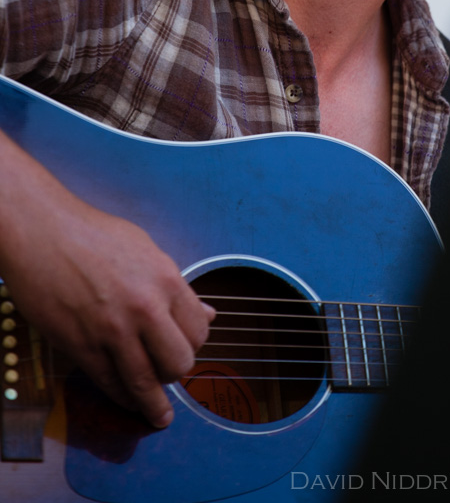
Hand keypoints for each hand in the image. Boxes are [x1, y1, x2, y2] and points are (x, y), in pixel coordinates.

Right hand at [0, 130, 214, 427]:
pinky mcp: (81, 346)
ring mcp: (113, 330)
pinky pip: (110, 384)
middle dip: (176, 373)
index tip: (185, 347)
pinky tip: (127, 401)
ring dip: (153, 405)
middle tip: (168, 372)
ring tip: (159, 416)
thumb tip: (207, 312)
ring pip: (145, 383)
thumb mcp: (146, 250)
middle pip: (179, 363)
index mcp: (166, 280)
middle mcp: (145, 308)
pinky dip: (121, 398)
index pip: (199, 330)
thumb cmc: (94, 234)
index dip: (193, 344)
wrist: (43, 232)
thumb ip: (175, 287)